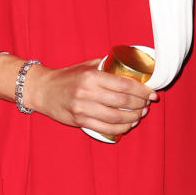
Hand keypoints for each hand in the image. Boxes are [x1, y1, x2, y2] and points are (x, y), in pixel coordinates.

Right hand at [24, 59, 156, 138]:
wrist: (42, 90)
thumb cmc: (67, 76)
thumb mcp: (87, 66)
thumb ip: (107, 67)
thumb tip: (131, 67)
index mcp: (92, 77)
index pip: (124, 85)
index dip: (142, 91)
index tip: (152, 93)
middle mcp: (87, 93)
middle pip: (123, 103)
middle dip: (140, 104)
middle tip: (147, 104)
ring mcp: (83, 109)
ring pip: (116, 118)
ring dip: (133, 118)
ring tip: (140, 114)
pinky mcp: (79, 121)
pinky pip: (105, 128)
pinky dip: (120, 129)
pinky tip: (128, 125)